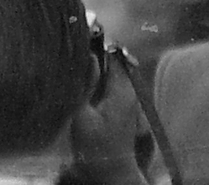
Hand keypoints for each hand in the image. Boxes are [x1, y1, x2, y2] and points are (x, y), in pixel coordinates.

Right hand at [68, 54, 148, 184]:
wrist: (112, 172)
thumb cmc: (95, 147)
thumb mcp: (82, 115)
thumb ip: (87, 83)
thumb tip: (90, 56)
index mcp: (122, 89)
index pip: (112, 53)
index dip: (97, 43)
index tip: (82, 37)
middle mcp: (130, 90)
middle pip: (115, 59)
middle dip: (98, 54)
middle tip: (77, 54)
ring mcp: (130, 98)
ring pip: (114, 70)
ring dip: (99, 67)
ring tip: (80, 68)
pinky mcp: (126, 106)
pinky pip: (114, 82)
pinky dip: (102, 79)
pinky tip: (88, 84)